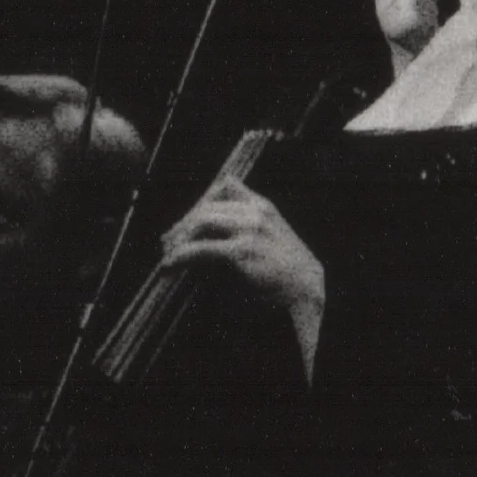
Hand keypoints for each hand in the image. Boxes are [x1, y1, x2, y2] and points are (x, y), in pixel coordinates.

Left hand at [160, 178, 325, 359]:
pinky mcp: (241, 251)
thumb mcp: (270, 237)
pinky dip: (181, 256)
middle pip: (207, 206)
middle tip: (168, 243)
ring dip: (180, 238)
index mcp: (263, 206)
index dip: (202, 203)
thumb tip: (206, 235)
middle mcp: (255, 212)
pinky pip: (200, 249)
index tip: (188, 222)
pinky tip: (171, 265)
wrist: (307, 289)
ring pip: (201, 221)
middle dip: (184, 225)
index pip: (225, 187)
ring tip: (169, 255)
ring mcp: (249, 229)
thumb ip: (243, 228)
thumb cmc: (287, 269)